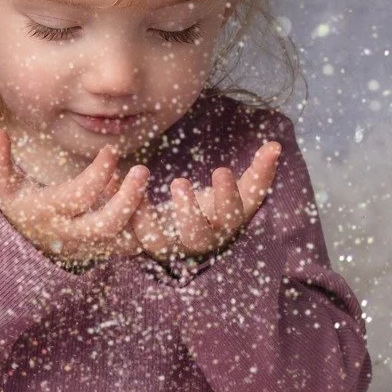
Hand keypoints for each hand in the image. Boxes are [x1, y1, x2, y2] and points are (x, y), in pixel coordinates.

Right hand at [0, 129, 149, 266]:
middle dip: (129, 197)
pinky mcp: (106, 251)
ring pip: (126, 238)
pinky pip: (132, 243)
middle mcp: (72, 234)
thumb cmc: (19, 207)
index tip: (111, 151)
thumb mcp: (2, 186)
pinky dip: (140, 222)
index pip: (79, 195)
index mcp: (49, 213)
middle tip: (142, 170)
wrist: (26, 248)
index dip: (99, 172)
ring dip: (139, 211)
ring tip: (140, 182)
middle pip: (108, 223)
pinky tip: (137, 197)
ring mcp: (91, 246)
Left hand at [131, 141, 280, 262]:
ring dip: (147, 216)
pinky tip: (114, 180)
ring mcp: (169, 245)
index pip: (230, 215)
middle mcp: (197, 241)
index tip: (221, 170)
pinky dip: (121, 208)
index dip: (227, 195)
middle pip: (195, 235)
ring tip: (139, 183)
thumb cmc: (217, 208)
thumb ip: (259, 173)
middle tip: (179, 183)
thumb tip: (276, 146)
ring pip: (157, 241)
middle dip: (189, 211)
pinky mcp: (143, 242)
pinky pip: (130, 231)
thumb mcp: (240, 193)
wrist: (183, 232)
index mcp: (224, 227)